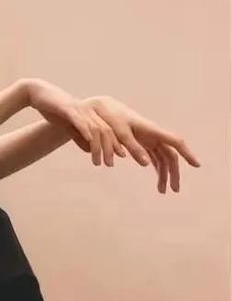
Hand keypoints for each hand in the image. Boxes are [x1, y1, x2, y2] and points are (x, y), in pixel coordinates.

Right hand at [27, 81, 200, 192]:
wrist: (39, 95)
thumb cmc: (57, 113)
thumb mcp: (71, 130)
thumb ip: (82, 139)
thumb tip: (90, 151)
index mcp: (98, 114)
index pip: (117, 131)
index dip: (126, 145)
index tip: (134, 159)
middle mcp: (94, 110)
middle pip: (113, 131)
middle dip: (122, 148)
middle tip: (126, 163)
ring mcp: (83, 109)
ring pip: (99, 130)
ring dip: (102, 147)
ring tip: (104, 162)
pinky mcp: (69, 109)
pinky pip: (81, 122)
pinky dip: (87, 134)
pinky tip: (91, 145)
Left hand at [79, 95, 200, 192]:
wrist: (104, 109)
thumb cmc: (112, 118)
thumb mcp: (122, 134)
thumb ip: (134, 148)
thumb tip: (146, 165)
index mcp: (152, 130)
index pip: (175, 142)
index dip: (187, 153)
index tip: (197, 165)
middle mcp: (154, 135)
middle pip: (170, 156)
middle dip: (173, 173)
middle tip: (174, 190)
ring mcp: (150, 139)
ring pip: (163, 159)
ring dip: (164, 174)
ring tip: (163, 191)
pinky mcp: (144, 143)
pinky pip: (155, 158)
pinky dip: (157, 169)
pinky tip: (158, 182)